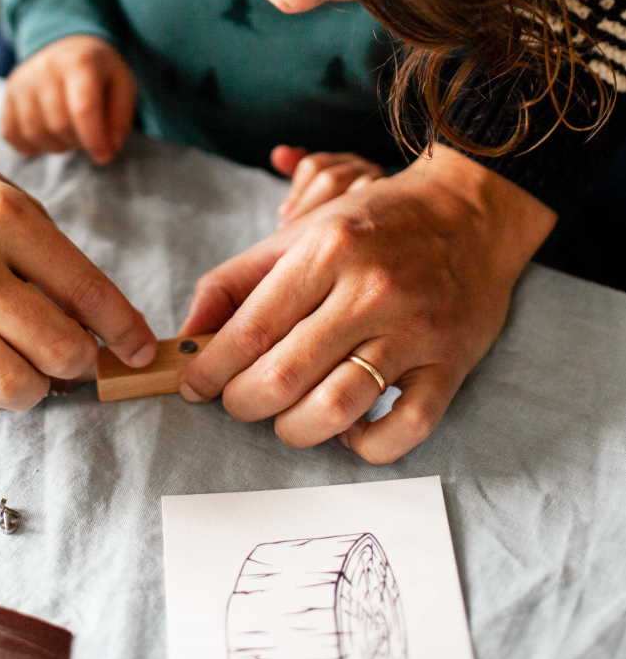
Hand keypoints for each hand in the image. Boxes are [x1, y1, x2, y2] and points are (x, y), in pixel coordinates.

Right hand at [0, 105, 155, 431]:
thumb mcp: (1, 192)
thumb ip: (45, 252)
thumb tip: (96, 321)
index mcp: (4, 216)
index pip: (87, 290)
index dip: (125, 330)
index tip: (140, 351)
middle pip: (56, 347)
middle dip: (81, 362)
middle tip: (74, 356)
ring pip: (8, 385)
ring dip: (32, 390)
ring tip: (26, 371)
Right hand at [2, 35, 136, 164]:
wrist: (64, 47)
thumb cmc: (98, 72)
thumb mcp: (122, 84)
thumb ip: (120, 118)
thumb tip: (108, 150)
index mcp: (79, 62)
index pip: (83, 109)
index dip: (95, 140)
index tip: (104, 156)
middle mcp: (45, 68)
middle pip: (59, 125)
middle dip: (78, 141)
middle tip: (88, 136)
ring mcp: (21, 82)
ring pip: (35, 134)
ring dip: (57, 145)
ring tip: (70, 133)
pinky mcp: (6, 97)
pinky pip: (13, 135)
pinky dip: (32, 145)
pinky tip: (48, 134)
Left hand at [178, 144, 555, 462]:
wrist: (470, 213)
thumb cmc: (375, 225)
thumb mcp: (302, 231)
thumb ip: (238, 280)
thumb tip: (188, 333)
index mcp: (328, 250)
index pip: (252, 328)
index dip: (211, 368)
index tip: (194, 385)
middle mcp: (371, 291)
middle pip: (286, 375)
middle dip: (244, 402)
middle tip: (237, 402)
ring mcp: (414, 332)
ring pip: (338, 408)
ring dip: (295, 429)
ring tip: (285, 418)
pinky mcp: (450, 366)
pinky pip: (405, 429)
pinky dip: (367, 446)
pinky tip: (348, 432)